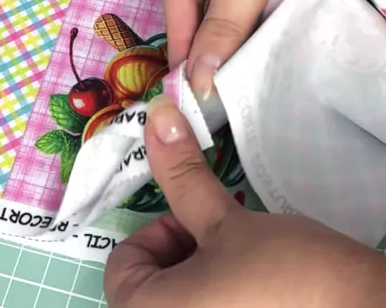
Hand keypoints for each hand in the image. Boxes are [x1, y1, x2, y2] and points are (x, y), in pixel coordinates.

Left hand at [105, 98, 385, 307]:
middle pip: (150, 290)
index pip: (122, 269)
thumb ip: (183, 176)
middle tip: (225, 242)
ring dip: (204, 279)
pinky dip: (223, 300)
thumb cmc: (283, 271)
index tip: (199, 223)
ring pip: (181, 304)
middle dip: (183, 256)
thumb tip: (157, 116)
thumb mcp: (226, 221)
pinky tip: (260, 290)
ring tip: (246, 264)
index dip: (158, 234)